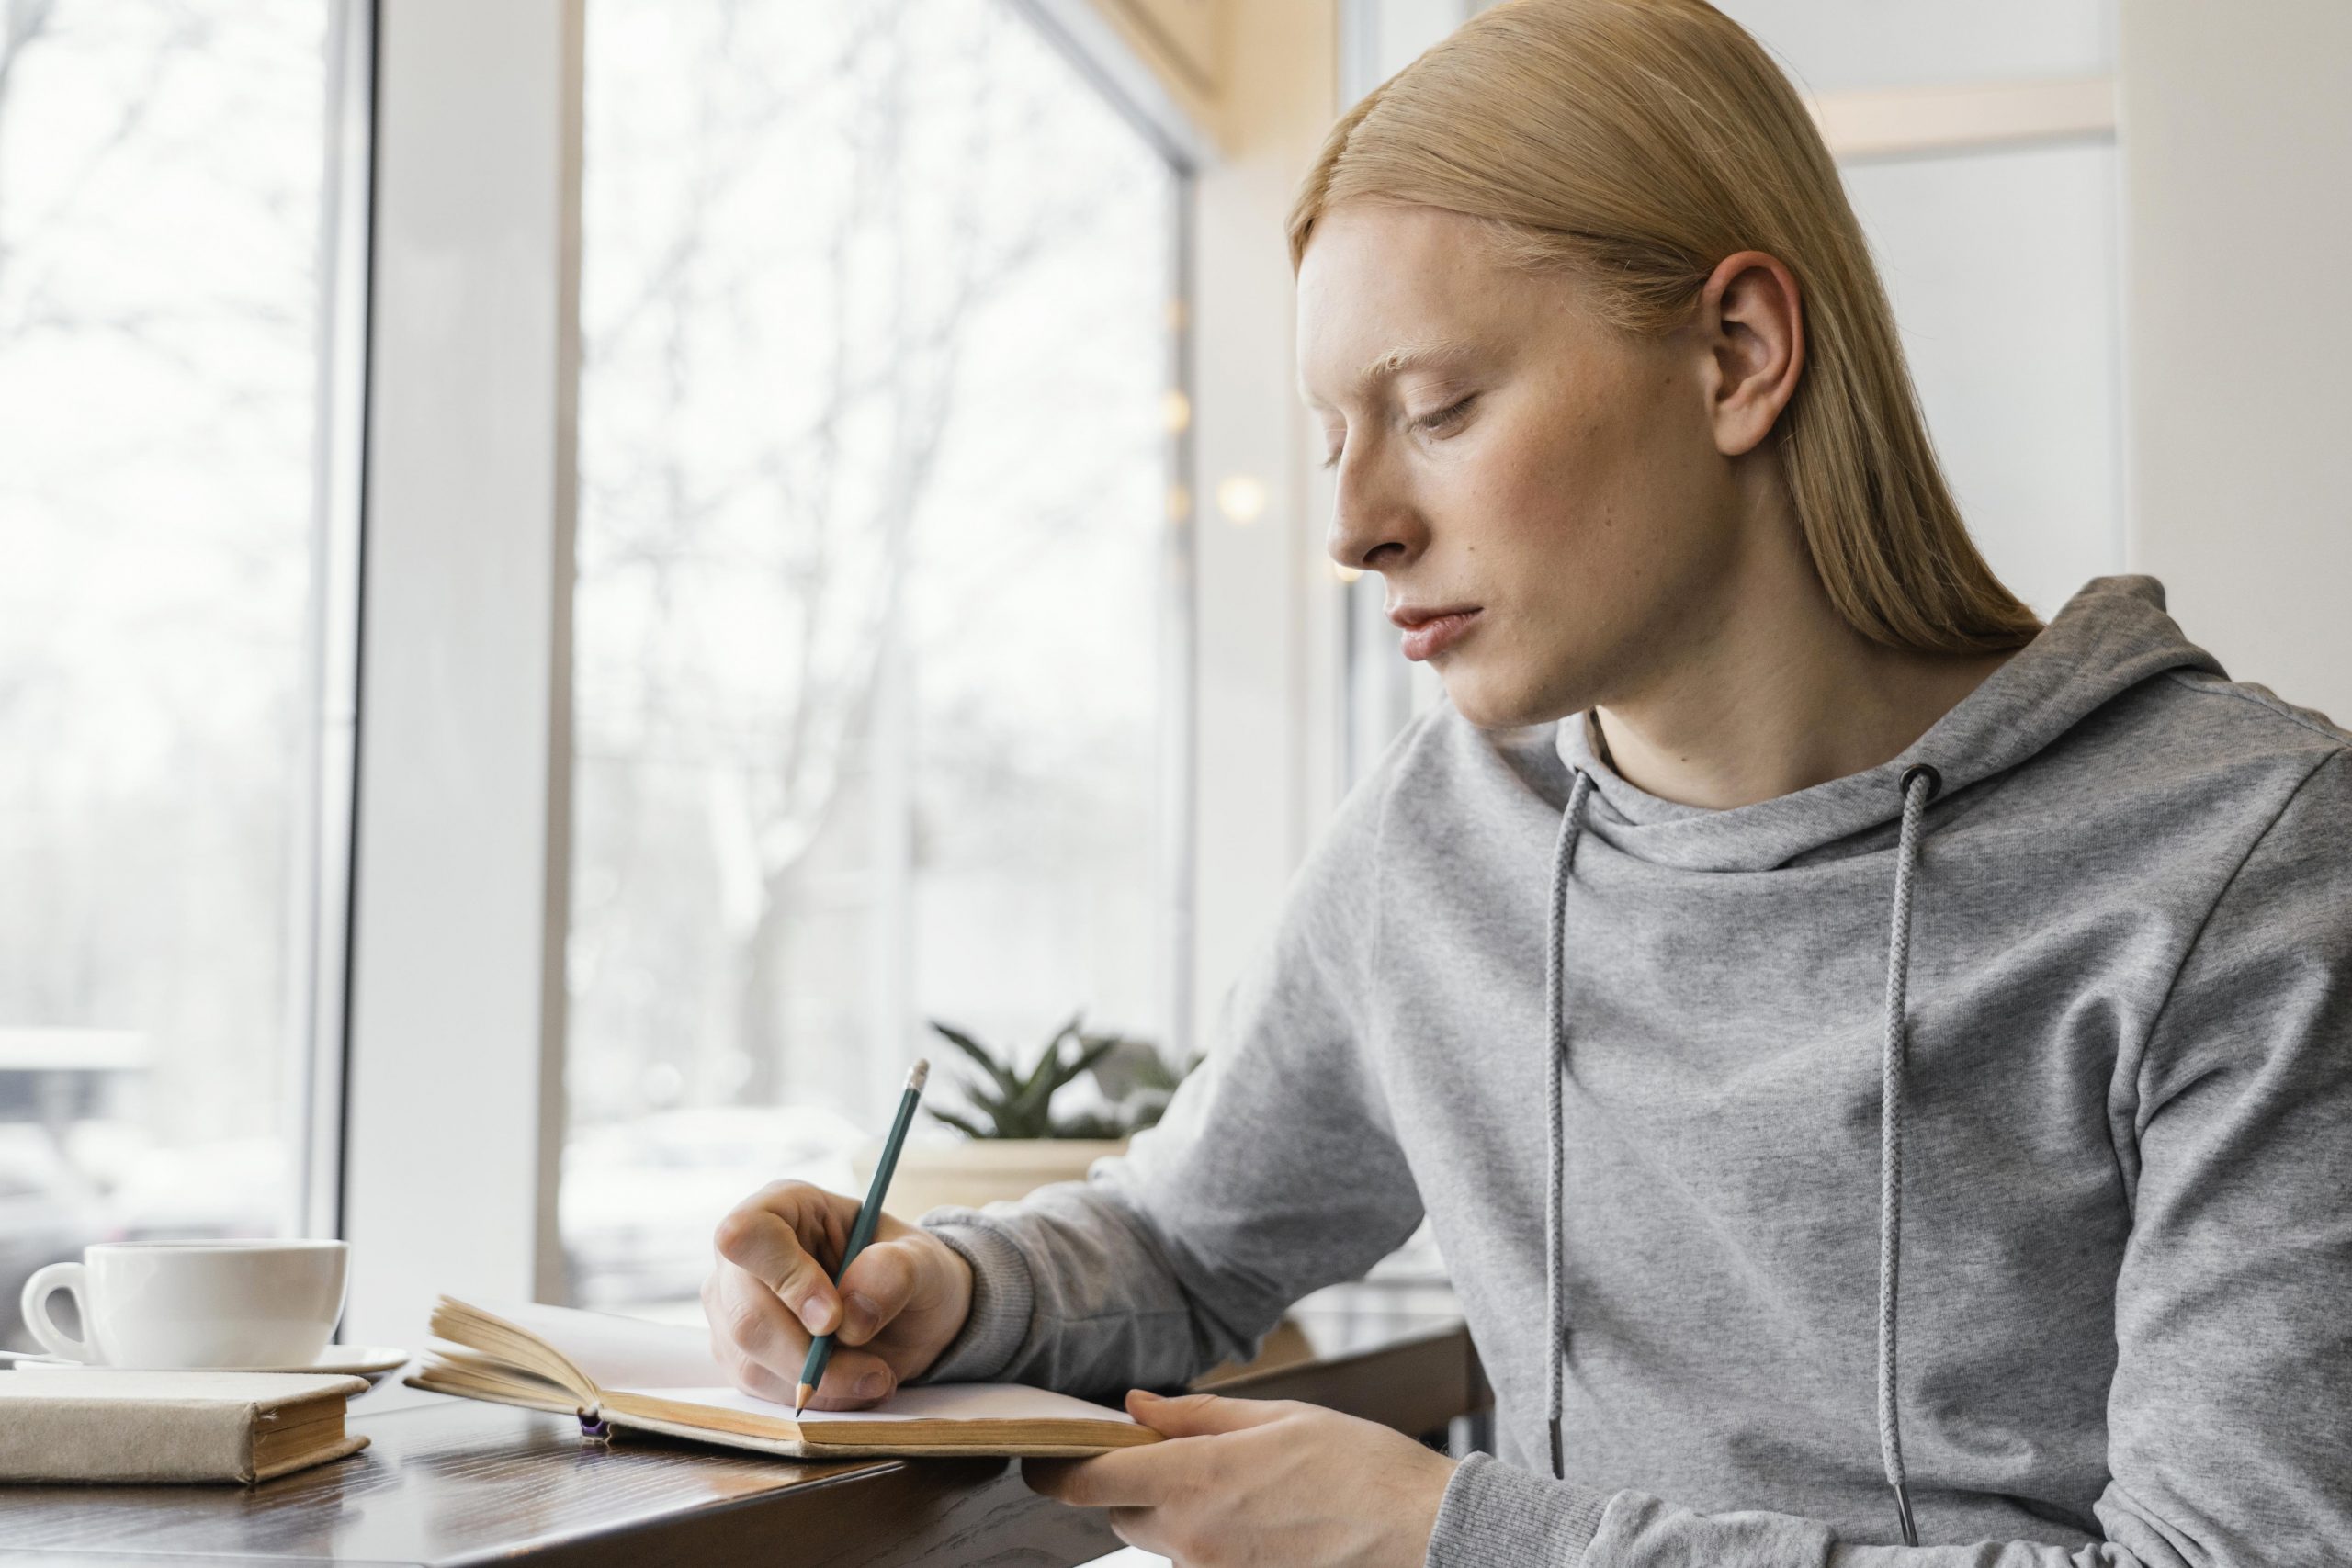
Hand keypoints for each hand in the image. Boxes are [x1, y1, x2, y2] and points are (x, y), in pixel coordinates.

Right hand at [702, 1180, 973, 1409]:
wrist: (908, 1317)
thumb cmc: (908, 1272)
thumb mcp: (921, 1260)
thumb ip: (893, 1274)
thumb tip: (850, 1316)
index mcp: (785, 1208)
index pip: (747, 1234)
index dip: (786, 1279)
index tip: (833, 1318)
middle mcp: (745, 1258)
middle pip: (746, 1315)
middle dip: (811, 1355)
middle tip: (874, 1369)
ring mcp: (734, 1310)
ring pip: (751, 1362)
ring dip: (822, 1383)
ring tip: (877, 1375)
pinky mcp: (739, 1357)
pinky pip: (762, 1392)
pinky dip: (816, 1398)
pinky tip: (853, 1385)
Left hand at [1026, 1391, 1456, 1567]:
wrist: (1421, 1533)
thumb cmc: (1359, 1465)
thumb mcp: (1276, 1417)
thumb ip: (1196, 1415)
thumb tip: (1136, 1406)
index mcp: (1196, 1481)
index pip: (1089, 1481)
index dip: (1055, 1468)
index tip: (1042, 1456)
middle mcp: (1194, 1537)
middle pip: (1121, 1509)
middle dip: (1129, 1479)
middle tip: (1166, 1446)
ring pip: (1160, 1536)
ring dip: (1172, 1505)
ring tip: (1231, 1476)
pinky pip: (1199, 1557)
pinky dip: (1207, 1531)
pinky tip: (1255, 1509)